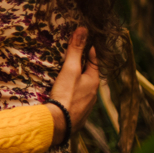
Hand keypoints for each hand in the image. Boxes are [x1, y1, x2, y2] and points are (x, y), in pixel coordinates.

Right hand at [47, 27, 100, 145]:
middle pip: (89, 77)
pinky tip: (66, 98)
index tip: (87, 44)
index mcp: (94, 82)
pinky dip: (73, 97)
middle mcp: (93, 95)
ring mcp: (86, 107)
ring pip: (84, 91)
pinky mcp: (77, 117)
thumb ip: (75, 50)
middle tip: (76, 60)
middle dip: (83, 69)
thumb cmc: (66, 94)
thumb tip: (83, 29)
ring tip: (69, 79)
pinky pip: (77, 103)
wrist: (59, 123)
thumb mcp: (70, 69)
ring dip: (78, 84)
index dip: (90, 52)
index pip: (94, 63)